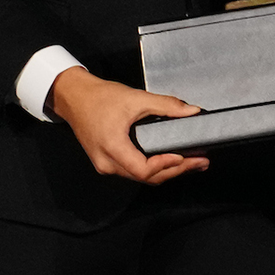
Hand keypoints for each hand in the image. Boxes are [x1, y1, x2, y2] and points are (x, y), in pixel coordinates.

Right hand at [47, 67, 208, 183]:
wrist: (74, 97)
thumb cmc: (99, 98)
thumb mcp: (135, 98)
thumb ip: (166, 105)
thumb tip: (191, 111)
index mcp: (112, 148)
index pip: (144, 170)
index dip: (166, 166)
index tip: (185, 156)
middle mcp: (107, 163)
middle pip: (146, 177)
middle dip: (175, 171)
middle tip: (199, 162)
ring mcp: (105, 165)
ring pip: (140, 177)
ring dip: (165, 171)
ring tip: (189, 162)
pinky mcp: (106, 162)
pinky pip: (132, 171)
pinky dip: (152, 168)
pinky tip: (168, 160)